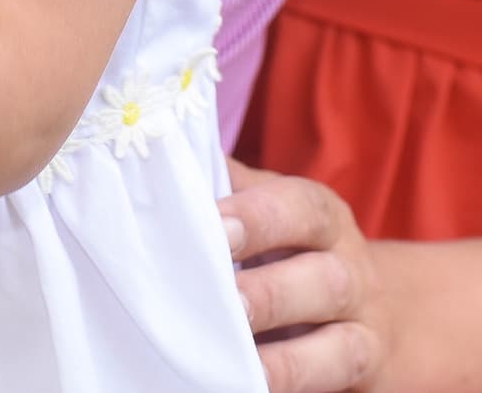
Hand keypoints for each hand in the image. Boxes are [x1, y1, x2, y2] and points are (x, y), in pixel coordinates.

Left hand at [221, 159, 387, 391]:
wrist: (370, 310)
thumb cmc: (288, 248)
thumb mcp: (267, 208)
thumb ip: (225, 187)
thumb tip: (163, 164)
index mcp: (321, 216)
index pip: (299, 208)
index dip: (258, 218)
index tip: (215, 228)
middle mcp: (351, 270)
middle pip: (323, 279)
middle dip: (269, 293)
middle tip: (224, 301)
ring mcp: (365, 331)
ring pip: (341, 345)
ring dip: (286, 358)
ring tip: (237, 361)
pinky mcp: (365, 377)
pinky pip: (336, 387)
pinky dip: (295, 388)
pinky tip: (251, 388)